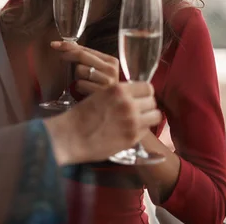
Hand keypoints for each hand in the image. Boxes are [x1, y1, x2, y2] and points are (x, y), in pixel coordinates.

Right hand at [43, 81, 160, 165]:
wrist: (70, 136)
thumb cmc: (80, 116)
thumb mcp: (99, 96)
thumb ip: (119, 95)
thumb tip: (133, 97)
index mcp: (118, 90)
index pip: (147, 87)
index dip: (144, 93)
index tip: (139, 97)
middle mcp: (128, 104)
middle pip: (152, 101)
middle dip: (146, 105)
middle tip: (137, 110)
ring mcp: (132, 122)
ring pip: (155, 116)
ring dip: (148, 117)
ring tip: (137, 120)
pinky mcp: (132, 138)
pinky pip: (147, 130)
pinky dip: (141, 130)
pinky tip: (129, 131)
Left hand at [50, 41, 118, 95]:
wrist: (112, 105)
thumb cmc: (100, 87)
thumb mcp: (97, 70)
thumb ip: (86, 58)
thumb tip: (66, 47)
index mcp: (110, 61)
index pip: (85, 49)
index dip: (68, 45)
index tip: (55, 44)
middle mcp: (111, 69)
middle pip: (81, 56)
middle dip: (68, 55)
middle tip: (61, 58)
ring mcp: (107, 80)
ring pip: (80, 69)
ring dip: (76, 77)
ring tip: (83, 83)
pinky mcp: (100, 92)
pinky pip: (80, 84)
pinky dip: (78, 88)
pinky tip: (84, 92)